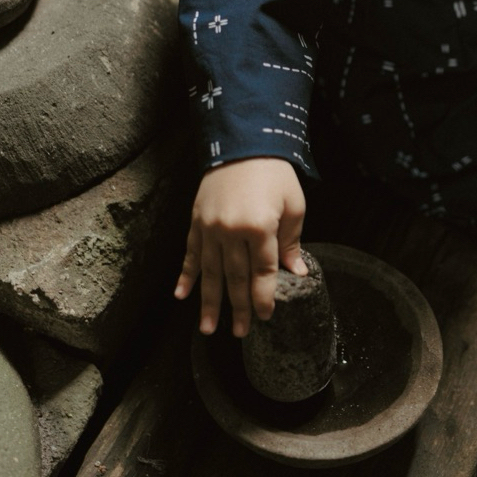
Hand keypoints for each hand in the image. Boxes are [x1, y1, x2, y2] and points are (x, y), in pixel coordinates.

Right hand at [174, 157, 307, 337]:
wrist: (244, 143)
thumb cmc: (275, 174)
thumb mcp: (293, 205)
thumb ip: (291, 241)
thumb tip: (295, 272)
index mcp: (259, 226)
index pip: (262, 271)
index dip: (264, 296)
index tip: (266, 316)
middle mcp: (231, 230)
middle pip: (235, 277)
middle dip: (239, 307)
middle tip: (241, 333)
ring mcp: (209, 226)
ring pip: (210, 272)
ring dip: (209, 302)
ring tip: (209, 329)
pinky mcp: (196, 220)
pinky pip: (191, 253)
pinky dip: (187, 275)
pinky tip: (181, 296)